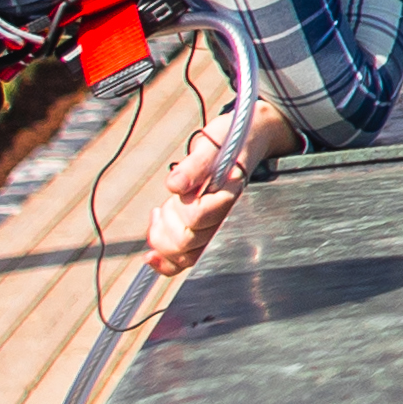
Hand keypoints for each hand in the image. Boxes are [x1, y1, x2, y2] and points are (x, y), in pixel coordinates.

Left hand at [143, 102, 301, 276]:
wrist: (249, 141)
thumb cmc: (232, 141)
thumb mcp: (213, 143)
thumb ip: (195, 166)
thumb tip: (175, 185)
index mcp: (229, 196)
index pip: (195, 217)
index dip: (178, 207)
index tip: (175, 192)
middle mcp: (228, 218)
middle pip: (185, 242)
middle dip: (166, 224)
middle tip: (165, 204)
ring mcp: (219, 230)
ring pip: (184, 255)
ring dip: (163, 237)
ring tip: (164, 214)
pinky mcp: (208, 236)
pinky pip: (187, 261)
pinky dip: (166, 262)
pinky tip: (153, 255)